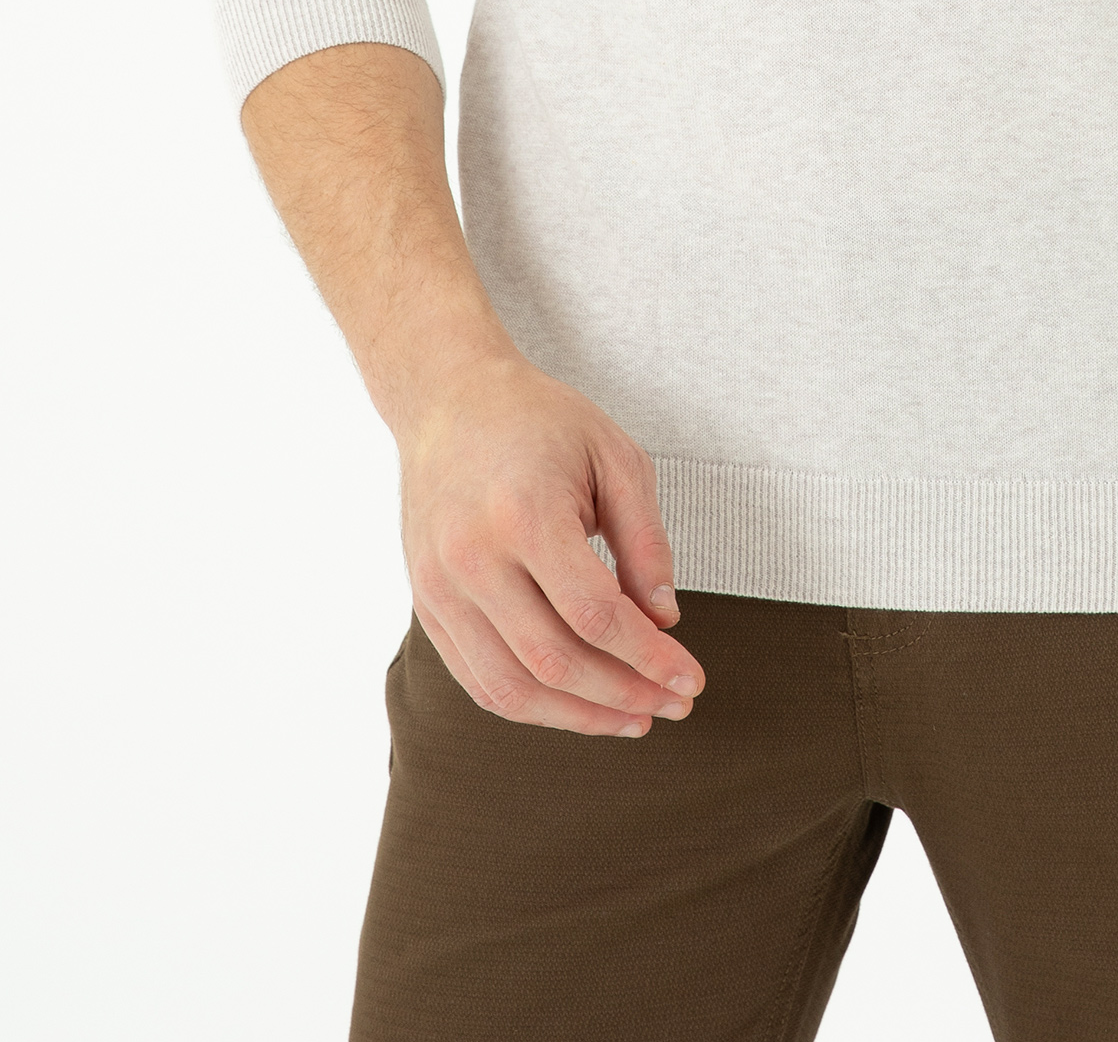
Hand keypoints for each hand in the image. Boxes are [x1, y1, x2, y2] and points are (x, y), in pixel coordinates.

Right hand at [397, 350, 706, 738]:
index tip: (690, 680)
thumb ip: (645, 541)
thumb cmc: (538, 421)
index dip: (649, 658)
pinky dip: (532, 705)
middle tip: (673, 704)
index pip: (594, 615)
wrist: (449, 399)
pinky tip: (578, 704)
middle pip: (555, 660)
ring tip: (633, 717)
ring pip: (511, 688)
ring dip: (579, 717)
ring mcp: (440, 587)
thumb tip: (665, 622)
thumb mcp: (614, 456)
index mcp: (524, 515)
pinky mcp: (427, 605)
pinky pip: (478, 680)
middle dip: (624, 694)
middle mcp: (472, 559)